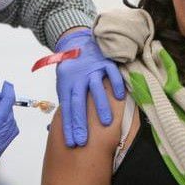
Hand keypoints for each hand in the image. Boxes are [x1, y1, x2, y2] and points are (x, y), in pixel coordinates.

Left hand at [55, 29, 125, 146]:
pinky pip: (111, 73)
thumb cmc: (72, 68)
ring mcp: (92, 69)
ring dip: (101, 105)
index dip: (69, 126)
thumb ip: (68, 100)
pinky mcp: (105, 61)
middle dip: (80, 122)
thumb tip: (67, 125)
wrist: (78, 40)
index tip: (72, 143)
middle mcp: (79, 77)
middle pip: (78, 101)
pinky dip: (116, 84)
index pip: (67, 108)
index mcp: (67, 84)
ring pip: (95, 88)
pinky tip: (119, 98)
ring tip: (107, 123)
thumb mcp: (65, 83)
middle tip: (83, 140)